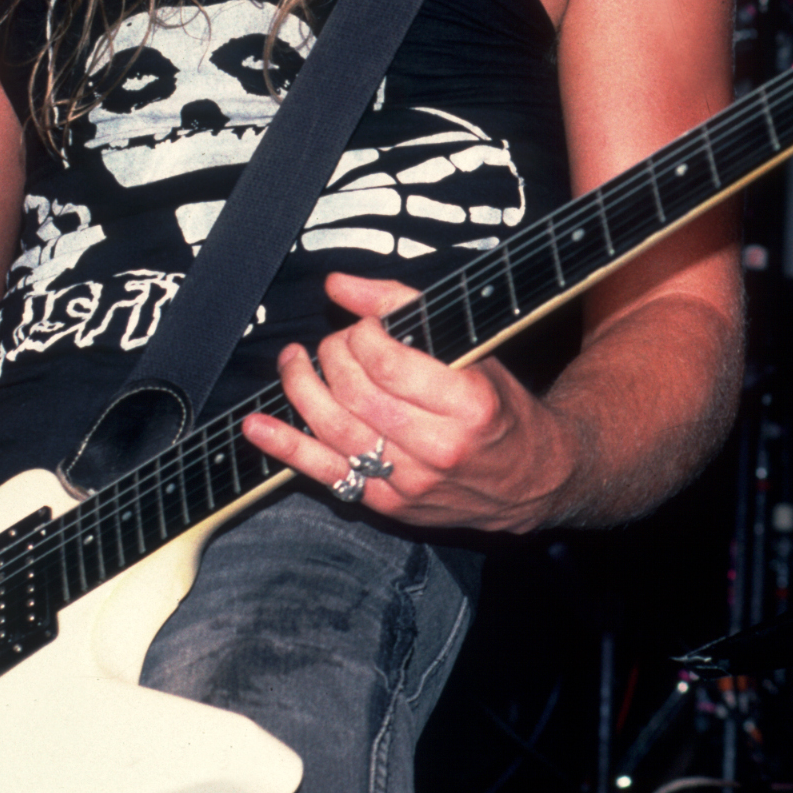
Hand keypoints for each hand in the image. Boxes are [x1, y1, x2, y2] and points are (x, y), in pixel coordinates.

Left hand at [244, 272, 579, 533]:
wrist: (534, 479)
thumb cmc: (504, 409)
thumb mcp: (476, 350)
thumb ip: (409, 311)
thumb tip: (341, 286)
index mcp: (469, 404)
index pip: (389, 361)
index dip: (362, 335)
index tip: (364, 326)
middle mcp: (440, 448)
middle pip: (356, 394)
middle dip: (331, 356)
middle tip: (333, 342)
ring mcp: (411, 483)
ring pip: (334, 430)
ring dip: (301, 389)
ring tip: (295, 363)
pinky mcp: (388, 506)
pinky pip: (325, 473)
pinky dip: (286, 447)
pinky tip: (258, 426)